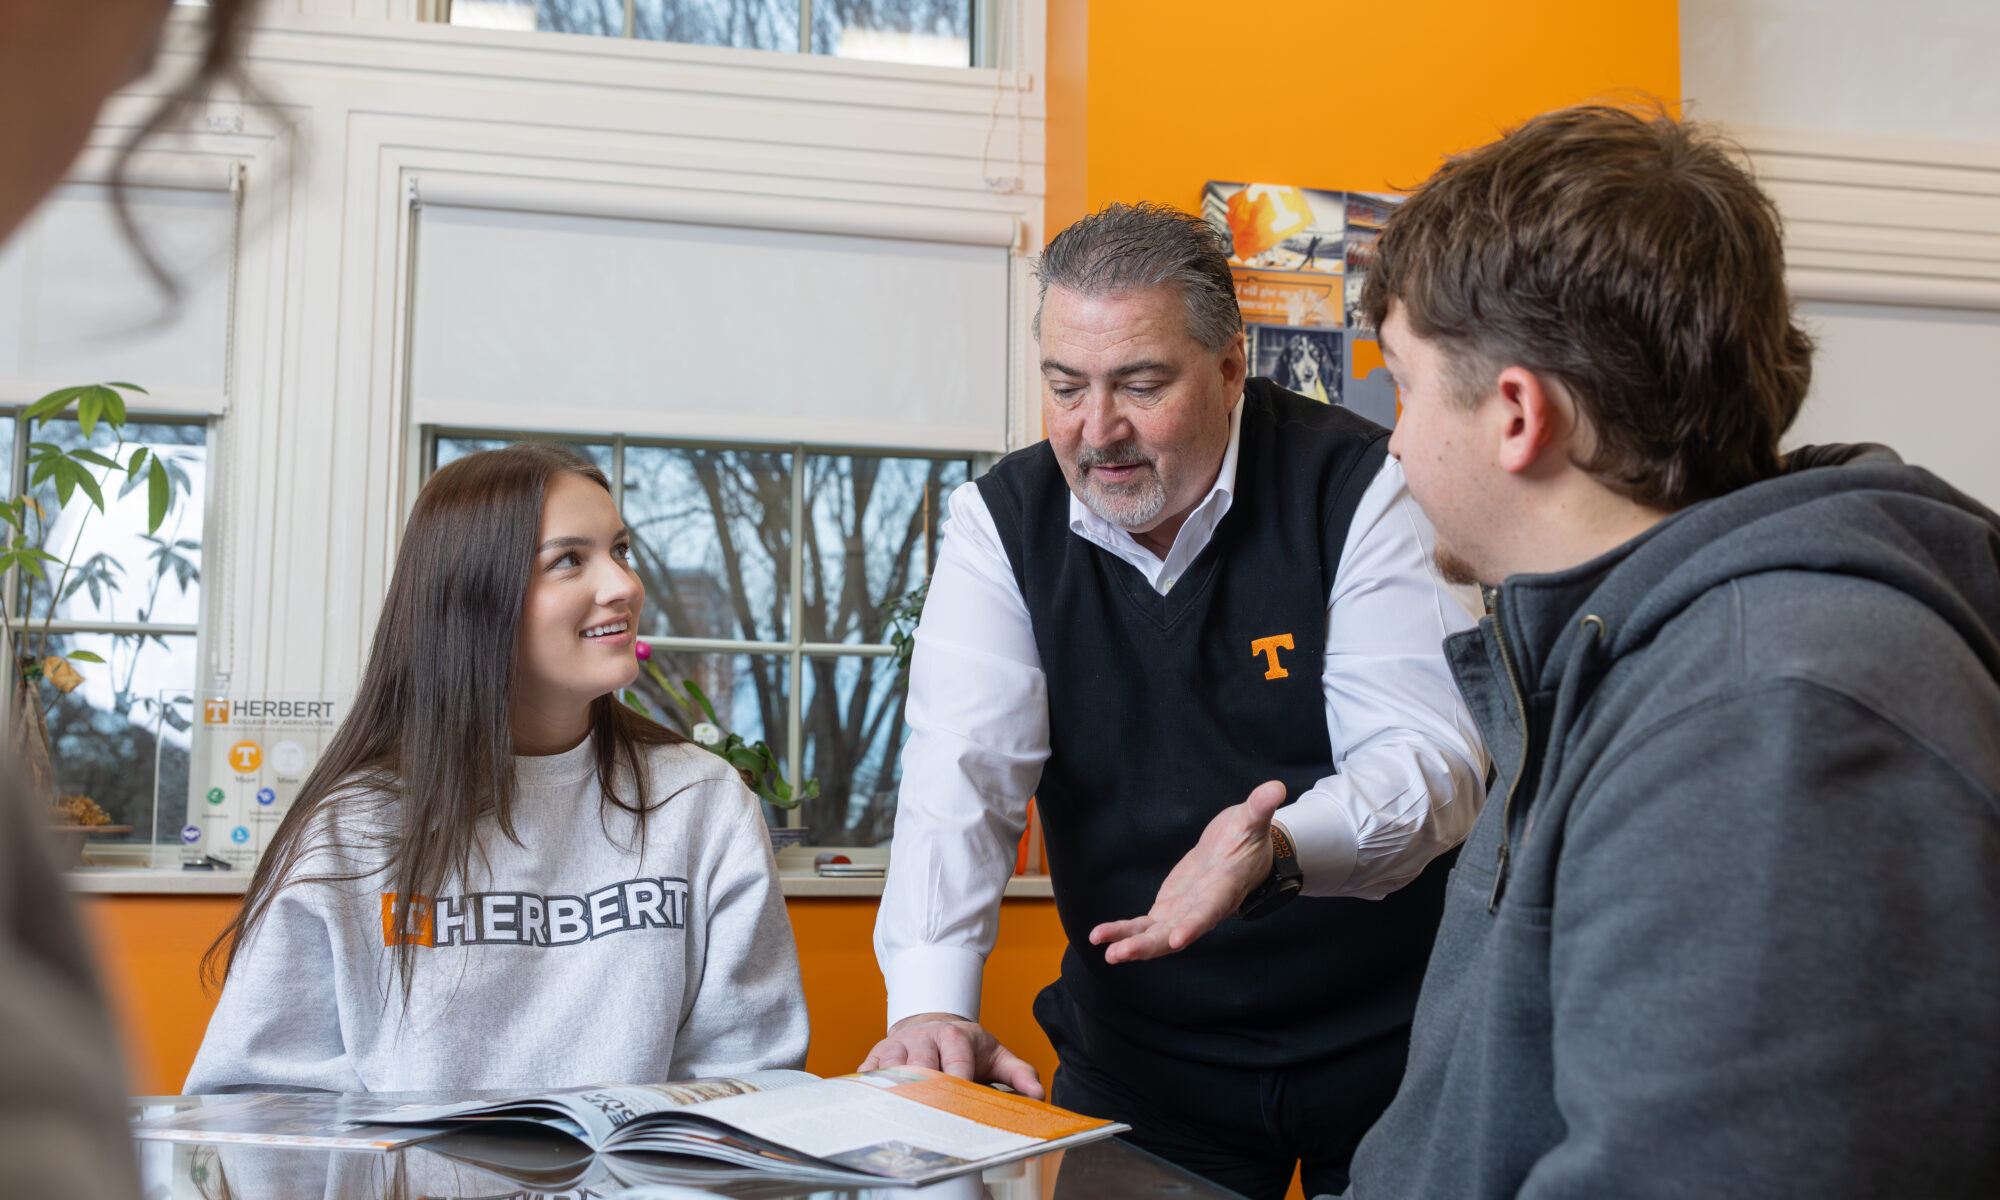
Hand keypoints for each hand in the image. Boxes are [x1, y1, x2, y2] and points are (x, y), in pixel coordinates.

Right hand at [859, 1012, 1044, 1099]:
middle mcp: (924, 1038)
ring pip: (892, 1068)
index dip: (958, 1084)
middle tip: (929, 1117)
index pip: (956, 1064)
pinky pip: (868, 1072)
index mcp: (955, 1037)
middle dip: (925, 1091)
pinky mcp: (878, 1053)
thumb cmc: (967, 1046)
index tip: (961, 1106)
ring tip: (900, 1115)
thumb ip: (1019, 1074)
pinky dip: (867, 1088)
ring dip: (894, 1091)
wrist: (934, 1023)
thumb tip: (1038, 1096)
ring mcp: (899, 1045)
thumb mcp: (997, 1055)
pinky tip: (871, 1105)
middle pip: (921, 1066)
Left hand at [1088, 780, 1287, 963]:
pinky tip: (1099, 937)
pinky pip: (1144, 925)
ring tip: (1108, 953)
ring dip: (1132, 944)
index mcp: (1223, 888)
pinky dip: (1124, 931)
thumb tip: (1276, 787)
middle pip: (1174, 932)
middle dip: (1148, 945)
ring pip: (1156, 935)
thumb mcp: (1253, 819)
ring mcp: (1183, 911)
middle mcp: (1202, 907)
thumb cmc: (1248, 837)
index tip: (1176, 940)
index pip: (1209, 911)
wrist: (1239, 853)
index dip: (1194, 925)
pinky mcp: (1168, 909)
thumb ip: (1260, 807)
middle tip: (1120, 953)